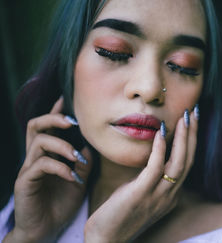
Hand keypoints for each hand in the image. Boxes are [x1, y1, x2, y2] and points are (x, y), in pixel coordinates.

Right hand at [4, 97, 92, 242]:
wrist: (47, 229)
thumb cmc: (62, 202)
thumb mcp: (79, 178)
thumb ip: (84, 161)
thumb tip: (90, 145)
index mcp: (47, 154)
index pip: (48, 126)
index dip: (55, 111)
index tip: (66, 98)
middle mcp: (35, 157)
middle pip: (34, 125)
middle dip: (53, 118)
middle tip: (72, 123)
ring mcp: (28, 169)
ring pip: (39, 142)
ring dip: (62, 146)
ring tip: (77, 157)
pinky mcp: (25, 182)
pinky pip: (41, 165)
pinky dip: (60, 168)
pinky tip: (72, 177)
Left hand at [84, 109, 197, 242]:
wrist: (105, 240)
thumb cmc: (120, 215)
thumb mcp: (142, 196)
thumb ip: (150, 180)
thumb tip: (152, 160)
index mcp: (171, 195)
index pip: (187, 163)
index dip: (191, 141)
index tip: (191, 121)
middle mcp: (170, 195)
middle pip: (189, 160)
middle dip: (193, 134)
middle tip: (193, 111)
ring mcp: (158, 196)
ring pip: (179, 163)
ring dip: (183, 138)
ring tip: (184, 117)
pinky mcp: (141, 195)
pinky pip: (155, 169)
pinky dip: (160, 149)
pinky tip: (161, 132)